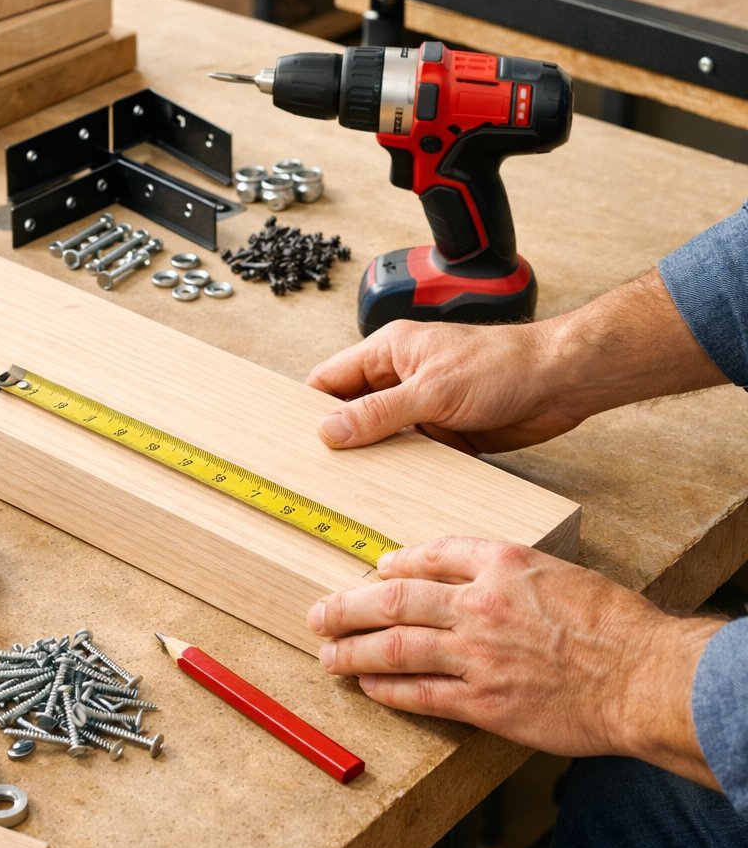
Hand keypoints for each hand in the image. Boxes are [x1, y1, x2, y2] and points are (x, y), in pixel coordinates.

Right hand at [306, 270, 727, 452]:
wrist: (559, 381)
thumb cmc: (502, 364)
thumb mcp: (432, 389)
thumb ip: (379, 412)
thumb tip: (329, 431)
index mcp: (390, 351)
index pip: (330, 379)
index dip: (308, 408)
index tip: (287, 440)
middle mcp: (401, 377)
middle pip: (351, 412)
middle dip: (336, 441)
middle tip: (312, 477)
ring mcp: (423, 406)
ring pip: (381, 438)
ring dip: (371, 461)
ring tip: (346, 494)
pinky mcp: (447, 433)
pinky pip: (412, 456)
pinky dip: (402, 474)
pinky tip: (390, 496)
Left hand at [306, 537, 722, 786]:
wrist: (641, 675)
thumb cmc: (611, 624)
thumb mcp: (556, 571)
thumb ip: (505, 569)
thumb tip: (459, 573)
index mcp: (500, 564)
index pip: (429, 555)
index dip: (394, 563)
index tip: (373, 569)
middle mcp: (480, 604)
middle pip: (394, 600)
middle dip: (348, 607)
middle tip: (318, 614)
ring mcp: (479, 656)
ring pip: (397, 648)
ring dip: (354, 651)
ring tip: (329, 655)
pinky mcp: (485, 704)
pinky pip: (422, 695)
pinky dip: (389, 690)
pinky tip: (370, 687)